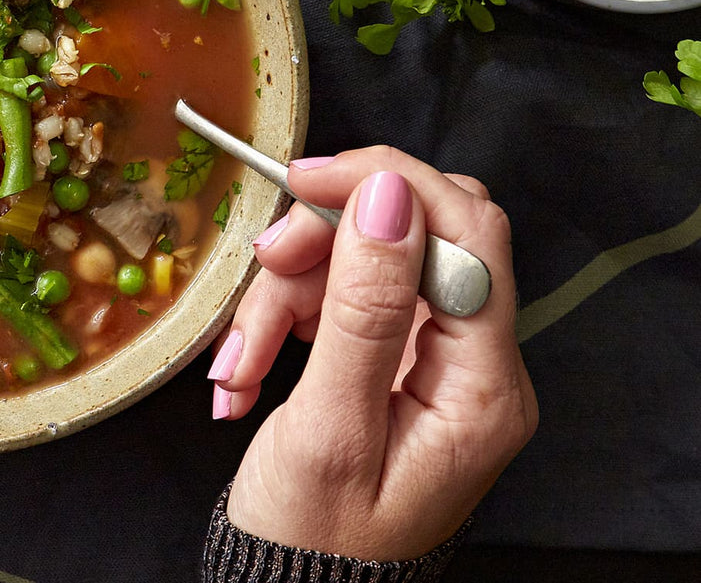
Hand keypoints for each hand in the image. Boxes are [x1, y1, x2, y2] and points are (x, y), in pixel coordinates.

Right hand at [211, 148, 537, 559]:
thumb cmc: (311, 541)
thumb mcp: (329, 427)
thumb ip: (364, 309)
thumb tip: (388, 199)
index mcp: (483, 387)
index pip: (468, 234)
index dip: (388, 186)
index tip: (307, 179)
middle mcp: (474, 365)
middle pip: (413, 238)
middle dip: (326, 242)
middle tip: (266, 261)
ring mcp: (432, 362)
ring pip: (362, 265)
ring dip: (285, 294)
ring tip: (238, 361)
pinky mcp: (390, 362)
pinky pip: (340, 301)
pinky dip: (284, 319)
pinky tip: (247, 366)